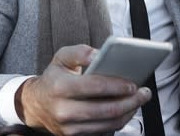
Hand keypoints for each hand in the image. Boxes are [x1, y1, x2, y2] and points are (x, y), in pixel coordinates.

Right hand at [16, 44, 151, 134]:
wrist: (35, 104)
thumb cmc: (54, 77)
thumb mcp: (61, 58)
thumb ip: (80, 51)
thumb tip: (99, 53)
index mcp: (60, 86)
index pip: (95, 87)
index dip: (117, 85)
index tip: (133, 83)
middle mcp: (63, 109)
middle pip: (106, 109)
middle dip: (130, 101)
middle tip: (143, 92)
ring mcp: (69, 126)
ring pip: (109, 123)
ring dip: (129, 112)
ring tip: (139, 100)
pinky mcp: (74, 135)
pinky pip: (104, 130)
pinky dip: (119, 120)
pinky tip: (127, 109)